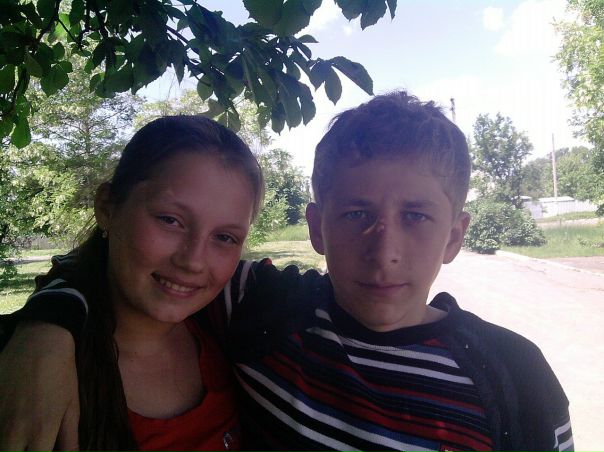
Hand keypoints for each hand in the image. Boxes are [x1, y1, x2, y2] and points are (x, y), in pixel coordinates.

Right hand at [0, 322, 78, 451]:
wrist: (40, 341)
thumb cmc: (61, 374)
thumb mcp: (71, 407)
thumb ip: (69, 440)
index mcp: (41, 431)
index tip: (40, 450)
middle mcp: (14, 429)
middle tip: (27, 445)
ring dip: (7, 443)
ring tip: (18, 435)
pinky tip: (8, 422)